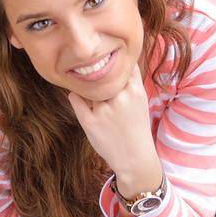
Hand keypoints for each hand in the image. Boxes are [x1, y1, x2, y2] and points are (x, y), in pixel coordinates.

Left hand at [67, 65, 158, 188]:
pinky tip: (80, 99)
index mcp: (135, 91)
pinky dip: (75, 95)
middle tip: (92, 74)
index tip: (107, 62)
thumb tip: (116, 59)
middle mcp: (120, 98)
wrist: (134, 157)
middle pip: (102, 72)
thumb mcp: (140, 100)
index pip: (121, 63)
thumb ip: (130, 81)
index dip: (112, 61)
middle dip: (97, 72)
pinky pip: (75, 97)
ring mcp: (104, 110)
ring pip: (87, 84)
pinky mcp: (89, 121)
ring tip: (87, 90)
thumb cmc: (136, 126)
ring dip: (85, 84)